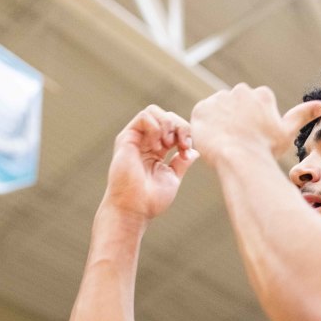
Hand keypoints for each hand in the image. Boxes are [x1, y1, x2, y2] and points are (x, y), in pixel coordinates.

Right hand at [103, 105, 196, 220]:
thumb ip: (181, 162)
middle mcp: (145, 142)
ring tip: (169, 143)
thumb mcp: (172, 177)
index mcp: (157, 151)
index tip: (187, 149)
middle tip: (182, 144)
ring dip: (168, 124)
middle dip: (180, 126)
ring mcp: (135, 139)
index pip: (173, 128)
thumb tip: (194, 151)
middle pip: (166, 116)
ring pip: (154, 111)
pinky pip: (144, 117)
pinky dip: (156, 126)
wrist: (134, 208)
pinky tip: (157, 145)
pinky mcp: (126, 138)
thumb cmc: (150, 199)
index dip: (185, 132)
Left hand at [190, 84, 320, 166]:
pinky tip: (213, 140)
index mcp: (261, 94)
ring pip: (217, 111)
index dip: (252, 123)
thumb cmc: (266, 149)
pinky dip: (205, 128)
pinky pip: (201, 117)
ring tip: (226, 143)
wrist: (240, 159)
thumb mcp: (288, 132)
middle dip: (235, 120)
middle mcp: (240, 91)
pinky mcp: (201, 109)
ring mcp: (219, 99)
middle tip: (239, 141)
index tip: (253, 136)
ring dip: (219, 123)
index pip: (254, 105)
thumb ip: (303, 115)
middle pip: (235, 105)